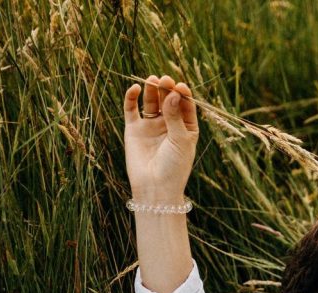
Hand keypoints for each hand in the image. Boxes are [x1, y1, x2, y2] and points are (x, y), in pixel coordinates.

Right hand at [123, 75, 198, 199]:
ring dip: (152, 90)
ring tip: (153, 79)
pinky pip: (132, 110)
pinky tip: (135, 88)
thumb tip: (173, 93)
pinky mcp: (134, 130)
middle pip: (167, 100)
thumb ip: (175, 116)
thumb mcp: (180, 140)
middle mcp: (168, 124)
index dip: (183, 94)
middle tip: (165, 79)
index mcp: (186, 128)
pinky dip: (132, 98)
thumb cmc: (174, 167)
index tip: (180, 86)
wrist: (155, 188)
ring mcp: (151, 126)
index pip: (185, 105)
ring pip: (151, 102)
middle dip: (167, 89)